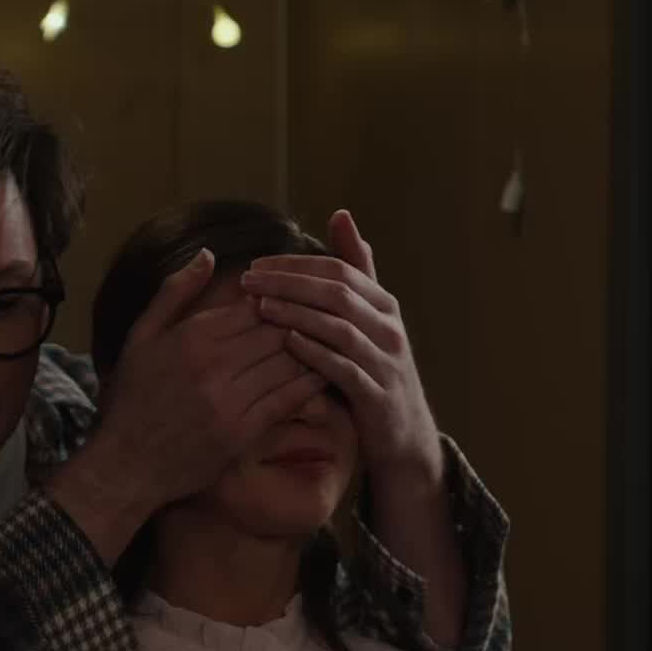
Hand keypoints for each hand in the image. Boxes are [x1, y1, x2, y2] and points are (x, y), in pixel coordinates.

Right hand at [91, 249, 326, 510]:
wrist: (127, 464)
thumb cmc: (133, 398)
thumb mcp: (141, 335)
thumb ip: (175, 292)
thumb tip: (208, 253)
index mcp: (192, 334)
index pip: (254, 304)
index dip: (281, 297)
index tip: (296, 295)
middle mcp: (212, 364)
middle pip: (277, 330)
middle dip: (303, 321)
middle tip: (327, 314)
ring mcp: (229, 400)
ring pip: (286, 363)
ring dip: (313, 350)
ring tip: (334, 339)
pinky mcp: (241, 433)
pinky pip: (285, 400)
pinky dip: (308, 385)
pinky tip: (324, 374)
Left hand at [240, 210, 443, 484]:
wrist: (403, 435)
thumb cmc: (375, 372)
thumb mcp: (368, 319)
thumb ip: (355, 272)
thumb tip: (341, 215)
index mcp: (384, 304)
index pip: (338, 270)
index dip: (297, 265)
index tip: (258, 264)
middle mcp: (389, 327)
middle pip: (338, 293)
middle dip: (289, 283)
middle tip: (249, 281)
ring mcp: (386, 362)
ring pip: (339, 327)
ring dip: (297, 314)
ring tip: (261, 307)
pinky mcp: (377, 396)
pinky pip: (344, 369)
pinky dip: (315, 354)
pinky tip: (287, 343)